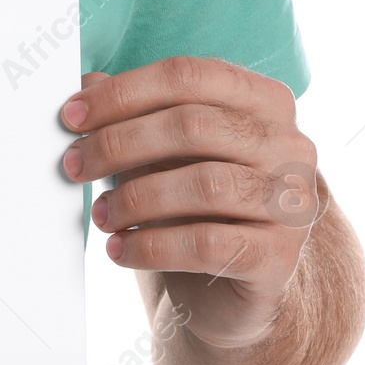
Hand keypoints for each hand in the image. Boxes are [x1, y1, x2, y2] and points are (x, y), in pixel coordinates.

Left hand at [59, 55, 320, 349]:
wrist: (222, 289)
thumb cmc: (189, 205)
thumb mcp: (159, 151)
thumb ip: (130, 113)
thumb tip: (85, 84)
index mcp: (264, 101)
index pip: (189, 75)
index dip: (123, 92)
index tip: (72, 116)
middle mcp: (290, 145)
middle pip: (194, 126)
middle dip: (120, 143)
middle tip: (74, 165)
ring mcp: (292, 202)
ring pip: (205, 185)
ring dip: (135, 198)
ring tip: (101, 214)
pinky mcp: (280, 257)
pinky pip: (208, 244)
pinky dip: (151, 247)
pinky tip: (120, 249)